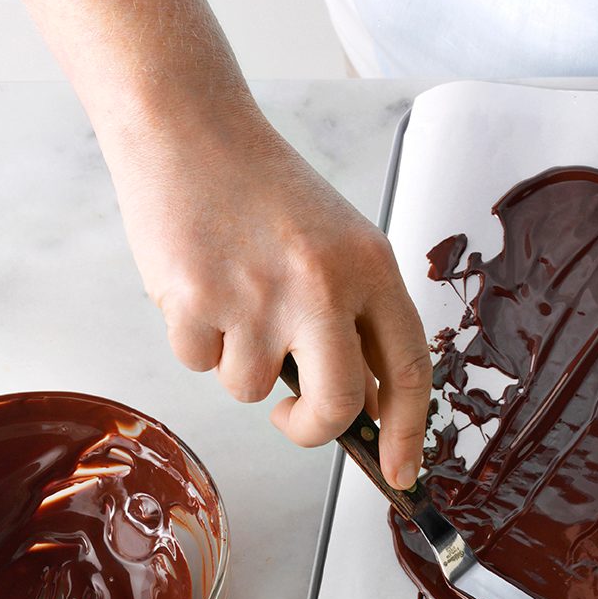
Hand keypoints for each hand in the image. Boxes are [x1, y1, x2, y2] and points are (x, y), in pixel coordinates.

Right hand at [109, 101, 430, 488]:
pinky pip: (198, 364)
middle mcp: (322, 285)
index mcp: (371, 268)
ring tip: (232, 298)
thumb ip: (359, 320)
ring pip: (253, 390)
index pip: (409, 370)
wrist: (188, 126)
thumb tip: (369, 408)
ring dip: (240, 363)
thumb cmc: (265, 192)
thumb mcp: (339, 245)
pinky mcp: (195, 300)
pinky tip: (197, 285)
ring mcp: (258, 295)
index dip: (409, 432)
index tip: (403, 472)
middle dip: (315, 430)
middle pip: (338, 406)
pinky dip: (196, 340)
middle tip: (296, 418)